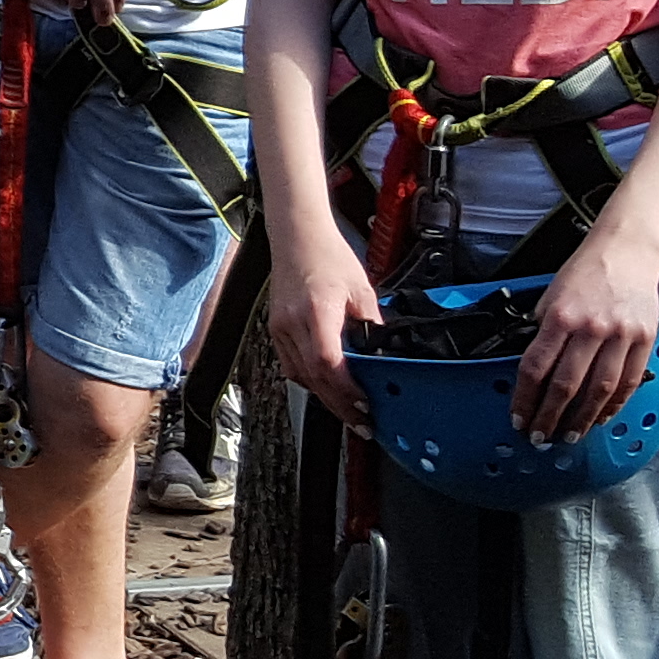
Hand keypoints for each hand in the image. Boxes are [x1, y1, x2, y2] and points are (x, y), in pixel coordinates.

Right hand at [268, 235, 385, 424]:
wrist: (296, 235)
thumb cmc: (329, 257)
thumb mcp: (361, 290)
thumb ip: (371, 325)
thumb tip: (382, 357)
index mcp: (317, 311)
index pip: (328, 362)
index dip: (346, 390)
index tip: (365, 404)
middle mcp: (294, 323)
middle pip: (314, 378)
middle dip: (340, 405)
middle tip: (362, 423)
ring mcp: (281, 327)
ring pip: (300, 376)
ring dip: (325, 396)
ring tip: (348, 409)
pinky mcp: (276, 329)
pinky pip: (291, 365)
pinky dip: (310, 380)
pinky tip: (326, 385)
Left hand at [510, 236, 658, 442]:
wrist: (627, 250)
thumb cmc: (586, 271)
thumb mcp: (551, 295)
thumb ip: (543, 330)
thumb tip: (533, 367)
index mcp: (560, 316)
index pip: (536, 367)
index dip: (526, 399)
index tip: (519, 418)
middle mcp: (591, 328)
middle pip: (566, 385)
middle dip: (550, 417)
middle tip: (540, 437)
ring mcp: (621, 335)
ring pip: (600, 389)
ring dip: (583, 419)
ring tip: (570, 436)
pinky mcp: (644, 339)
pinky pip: (628, 381)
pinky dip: (614, 404)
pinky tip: (601, 417)